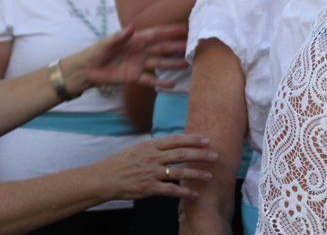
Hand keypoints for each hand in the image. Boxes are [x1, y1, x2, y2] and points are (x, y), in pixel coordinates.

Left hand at [85, 25, 188, 88]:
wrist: (87, 70)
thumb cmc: (96, 52)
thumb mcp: (106, 43)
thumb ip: (119, 36)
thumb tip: (132, 28)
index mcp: (136, 40)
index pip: (157, 34)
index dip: (171, 31)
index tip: (185, 29)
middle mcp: (141, 51)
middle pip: (162, 48)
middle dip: (177, 47)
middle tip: (192, 47)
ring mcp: (139, 64)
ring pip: (160, 63)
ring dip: (173, 63)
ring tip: (187, 64)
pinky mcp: (135, 76)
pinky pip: (150, 79)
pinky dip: (160, 82)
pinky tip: (171, 85)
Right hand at [96, 134, 216, 200]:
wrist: (103, 178)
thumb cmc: (120, 163)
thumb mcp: (137, 148)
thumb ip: (155, 146)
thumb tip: (171, 143)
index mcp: (150, 146)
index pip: (176, 140)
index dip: (193, 139)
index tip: (207, 139)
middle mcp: (153, 157)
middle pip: (182, 154)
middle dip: (201, 155)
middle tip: (215, 156)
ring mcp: (151, 173)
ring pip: (179, 172)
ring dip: (196, 174)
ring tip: (209, 176)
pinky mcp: (149, 188)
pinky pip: (170, 190)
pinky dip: (184, 192)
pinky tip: (194, 194)